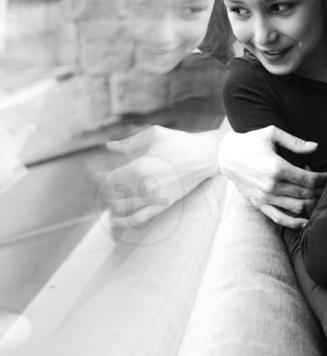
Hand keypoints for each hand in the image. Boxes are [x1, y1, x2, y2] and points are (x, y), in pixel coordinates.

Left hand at [101, 124, 222, 228]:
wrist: (205, 156)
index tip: (92, 171)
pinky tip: (114, 220)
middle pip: (112, 194)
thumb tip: (108, 146)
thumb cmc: (179, 142)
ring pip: (122, 207)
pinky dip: (124, 221)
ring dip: (110, 203)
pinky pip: (140, 218)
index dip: (96, 176)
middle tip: (100, 180)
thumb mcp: (153, 134)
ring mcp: (154, 198)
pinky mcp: (163, 204)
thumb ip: (128, 142)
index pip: (108, 179)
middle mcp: (144, 186)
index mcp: (140, 167)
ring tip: (106, 194)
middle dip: (102, 188)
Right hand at [217, 126, 326, 228]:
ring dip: (311, 204)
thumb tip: (315, 147)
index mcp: (276, 167)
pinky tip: (306, 221)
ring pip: (296, 207)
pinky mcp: (259, 204)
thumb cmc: (252, 141)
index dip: (323, 179)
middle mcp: (271, 185)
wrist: (227, 155)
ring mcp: (265, 197)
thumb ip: (295, 142)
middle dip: (319, 191)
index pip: (308, 179)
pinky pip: (280, 219)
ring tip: (318, 198)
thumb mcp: (272, 134)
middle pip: (305, 194)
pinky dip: (295, 223)